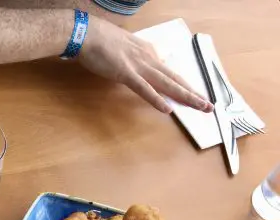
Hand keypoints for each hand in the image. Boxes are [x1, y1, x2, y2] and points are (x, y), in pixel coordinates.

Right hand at [79, 17, 212, 113]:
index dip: (184, 85)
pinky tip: (167, 109)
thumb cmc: (100, 41)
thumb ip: (134, 59)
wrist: (87, 33)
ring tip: (200, 106)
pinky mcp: (125, 73)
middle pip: (175, 79)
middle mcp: (149, 59)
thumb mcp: (123, 50)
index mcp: (148, 54)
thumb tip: (139, 68)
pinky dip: (156, 99)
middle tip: (209, 105)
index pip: (169, 73)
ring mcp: (138, 66)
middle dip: (193, 93)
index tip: (195, 95)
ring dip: (184, 96)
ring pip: (166, 84)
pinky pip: (144, 89)